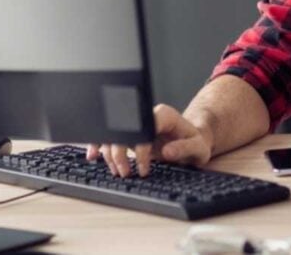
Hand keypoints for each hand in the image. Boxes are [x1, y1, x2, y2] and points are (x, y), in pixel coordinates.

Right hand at [86, 104, 213, 176]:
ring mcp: (136, 124)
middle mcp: (147, 116)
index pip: (143, 129)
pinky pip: (111, 136)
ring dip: (110, 154)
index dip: (140, 150)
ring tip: (118, 172)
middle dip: (119, 153)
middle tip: (125, 173)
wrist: (193, 141)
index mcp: (163, 115)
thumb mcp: (198, 148)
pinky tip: (93, 155)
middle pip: (123, 130)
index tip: (143, 169)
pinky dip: (100, 146)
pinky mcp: (130, 133)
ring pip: (114, 134)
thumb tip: (167, 151)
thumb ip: (184, 148)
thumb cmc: (196, 143)